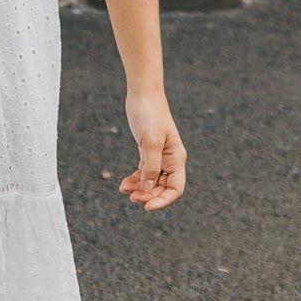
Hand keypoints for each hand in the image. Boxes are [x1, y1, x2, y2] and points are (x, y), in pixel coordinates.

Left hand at [119, 90, 186, 211]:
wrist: (142, 94)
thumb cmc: (150, 114)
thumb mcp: (151, 141)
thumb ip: (151, 166)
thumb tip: (148, 188)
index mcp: (176, 159)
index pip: (175, 188)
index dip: (163, 200)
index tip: (147, 206)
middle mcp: (170, 160)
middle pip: (162, 187)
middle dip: (148, 195)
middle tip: (130, 196)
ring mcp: (159, 156)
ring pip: (151, 181)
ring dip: (139, 188)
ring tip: (124, 189)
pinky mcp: (148, 151)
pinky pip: (144, 172)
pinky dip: (135, 179)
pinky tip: (124, 183)